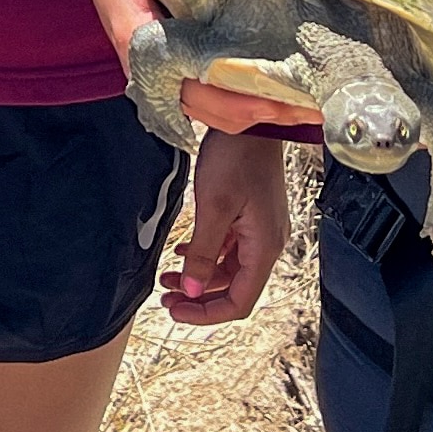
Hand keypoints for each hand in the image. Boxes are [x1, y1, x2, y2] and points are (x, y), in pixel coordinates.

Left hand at [162, 128, 291, 323]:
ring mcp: (259, 230)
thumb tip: (191, 289)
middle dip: (199, 297)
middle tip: (165, 296)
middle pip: (234, 288)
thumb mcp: (214, 206)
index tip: (175, 310)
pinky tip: (181, 250)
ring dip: (199, 277)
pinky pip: (228, 248)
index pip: (240, 301)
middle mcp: (267, 244)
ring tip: (166, 276)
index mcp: (264, 247)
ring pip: (228, 269)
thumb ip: (203, 252)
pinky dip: (206, 255)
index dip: (207, 313)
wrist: (250, 118)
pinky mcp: (250, 216)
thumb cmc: (236, 157)